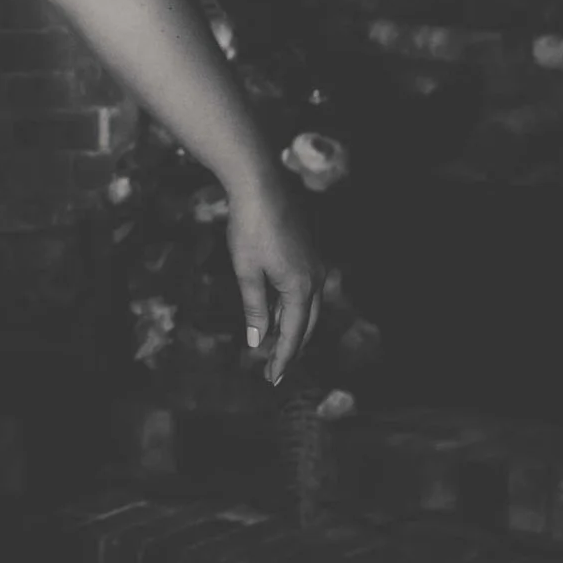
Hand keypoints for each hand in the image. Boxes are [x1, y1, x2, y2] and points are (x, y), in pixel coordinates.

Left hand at [226, 178, 318, 386]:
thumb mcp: (246, 271)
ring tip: (274, 347)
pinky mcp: (310, 251)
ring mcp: (316, 263)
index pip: (293, 333)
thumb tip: (257, 341)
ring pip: (307, 306)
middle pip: (306, 323)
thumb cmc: (250, 227)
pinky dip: (291, 306)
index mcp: (300, 287)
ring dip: (292, 327)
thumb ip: (254, 308)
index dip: (283, 358)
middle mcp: (316, 278)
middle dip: (291, 348)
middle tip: (275, 371)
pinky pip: (304, 289)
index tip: (273, 379)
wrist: (262, 183)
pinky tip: (276, 312)